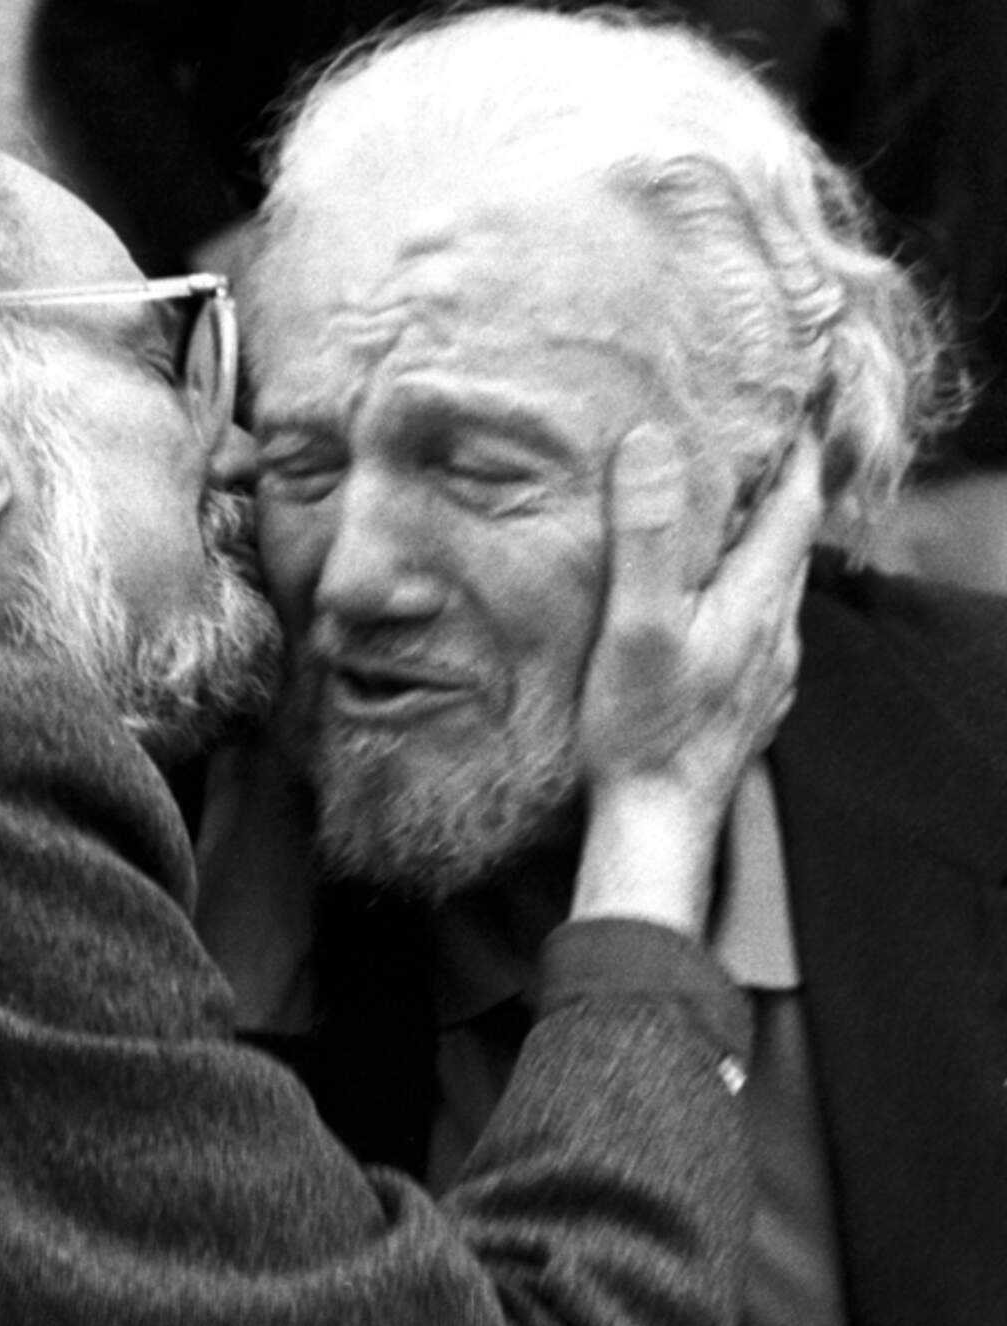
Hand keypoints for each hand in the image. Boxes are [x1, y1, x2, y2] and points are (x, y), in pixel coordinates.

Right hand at [572, 428, 821, 932]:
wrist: (657, 822)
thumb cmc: (643, 728)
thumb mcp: (634, 625)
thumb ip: (649, 537)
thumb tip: (654, 444)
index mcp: (757, 599)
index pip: (797, 502)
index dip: (799, 446)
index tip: (797, 396)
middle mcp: (777, 629)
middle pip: (793, 539)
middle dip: (780, 485)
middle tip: (750, 438)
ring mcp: (768, 668)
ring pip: (776, 583)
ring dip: (761, 539)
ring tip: (727, 508)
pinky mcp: (749, 698)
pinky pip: (758, 624)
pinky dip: (743, 589)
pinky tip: (711, 598)